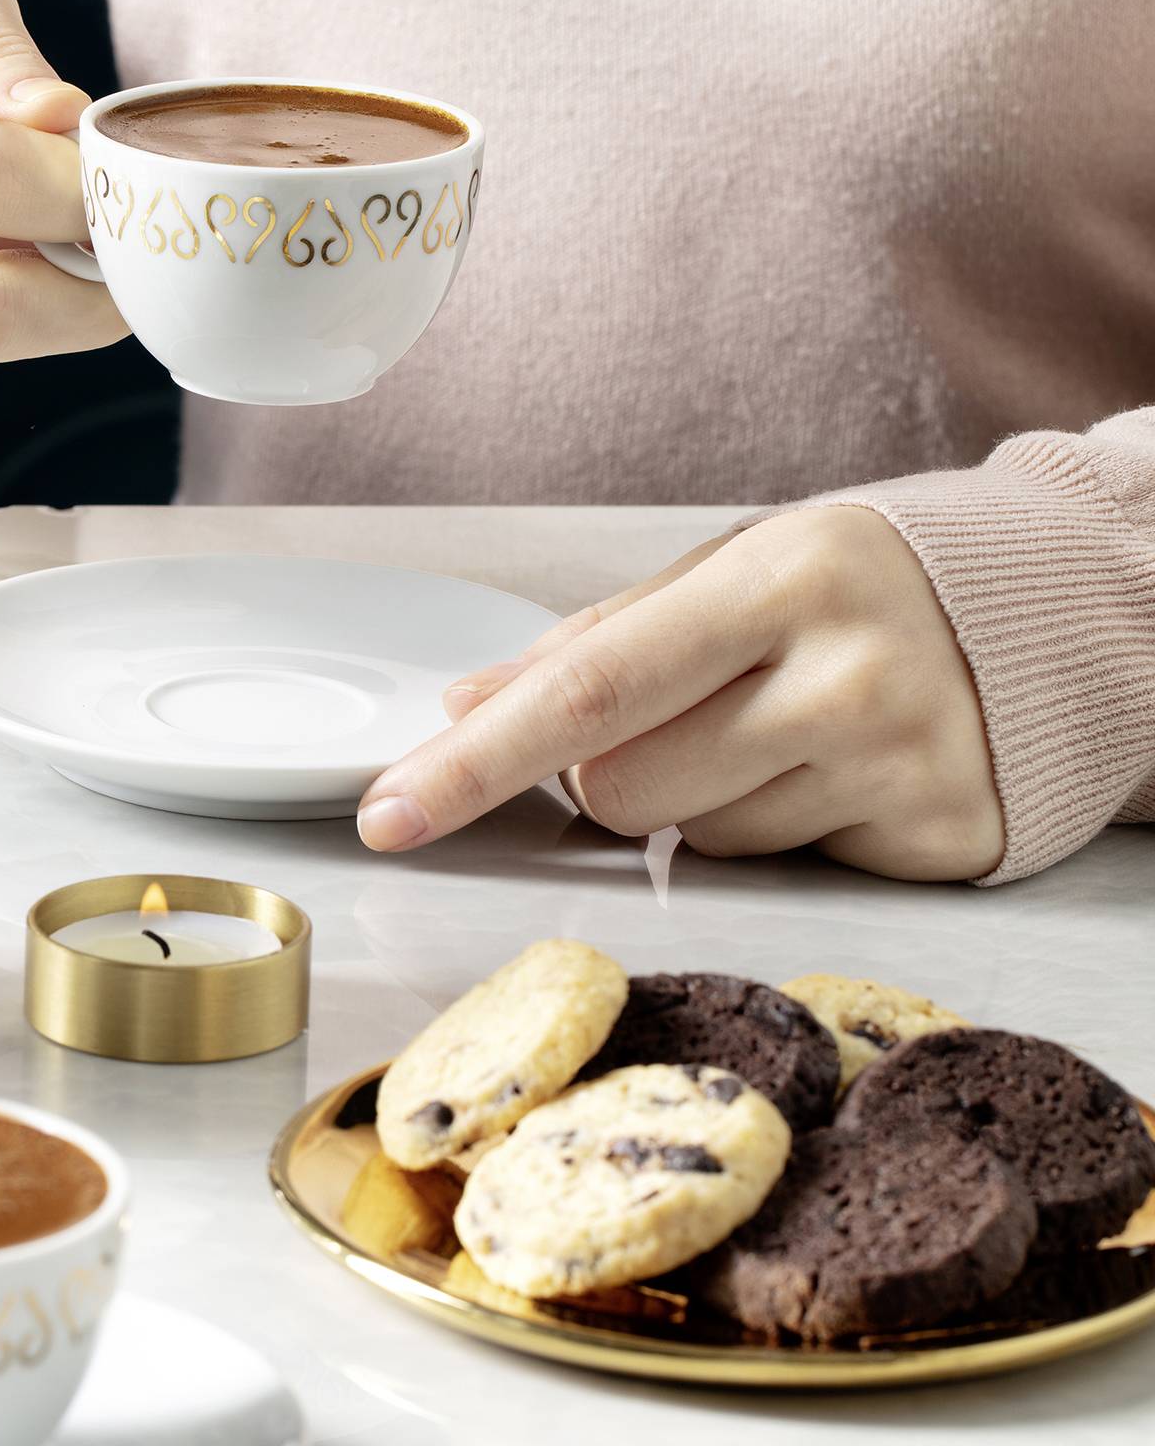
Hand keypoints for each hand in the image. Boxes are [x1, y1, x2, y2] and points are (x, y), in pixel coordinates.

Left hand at [356, 506, 1004, 880]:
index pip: (590, 688)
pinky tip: (838, 774)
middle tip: (693, 714)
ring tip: (787, 733)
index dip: (475, 761)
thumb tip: (464, 705)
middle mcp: (849, 672)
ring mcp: (899, 764)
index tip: (390, 810)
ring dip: (705, 804)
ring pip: (698, 844)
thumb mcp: (737, 570)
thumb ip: (599, 638)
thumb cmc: (866, 586)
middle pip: (624, 789)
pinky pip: (782, 875)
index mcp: (782, 576)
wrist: (1056, 612)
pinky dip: (782, 833)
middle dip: (611, 775)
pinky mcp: (936, 840)